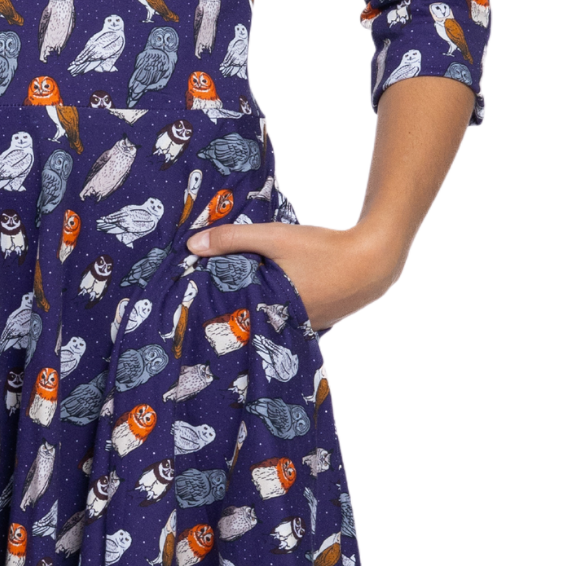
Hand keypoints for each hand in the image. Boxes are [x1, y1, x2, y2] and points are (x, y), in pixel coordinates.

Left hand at [184, 219, 398, 333]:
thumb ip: (233, 239)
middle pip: (253, 322)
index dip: (216, 315)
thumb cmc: (323, 249)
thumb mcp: (275, 238)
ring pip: (273, 320)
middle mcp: (289, 327)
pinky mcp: (321, 320)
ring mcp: (308, 327)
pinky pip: (291, 317)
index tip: (195, 311)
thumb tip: (192, 245)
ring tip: (240, 297)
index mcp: (274, 313)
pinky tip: (276, 295)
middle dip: (236, 314)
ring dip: (259, 310)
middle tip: (211, 305)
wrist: (374, 258)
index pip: (235, 321)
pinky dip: (280, 308)